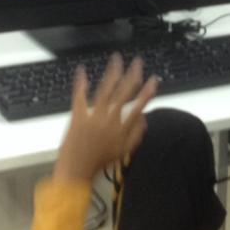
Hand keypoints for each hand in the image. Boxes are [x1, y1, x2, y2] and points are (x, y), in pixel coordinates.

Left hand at [53, 55, 158, 184]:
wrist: (76, 169)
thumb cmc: (99, 161)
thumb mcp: (124, 151)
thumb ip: (137, 135)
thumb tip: (144, 118)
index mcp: (121, 128)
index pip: (139, 106)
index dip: (148, 92)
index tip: (153, 80)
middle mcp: (109, 119)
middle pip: (123, 93)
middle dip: (132, 75)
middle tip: (138, 63)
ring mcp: (92, 116)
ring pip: (105, 90)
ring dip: (112, 73)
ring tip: (117, 60)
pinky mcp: (77, 115)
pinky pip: (79, 96)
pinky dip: (81, 83)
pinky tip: (83, 71)